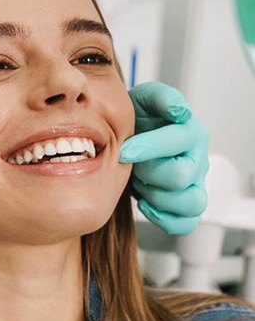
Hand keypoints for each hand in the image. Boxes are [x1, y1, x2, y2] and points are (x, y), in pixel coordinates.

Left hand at [119, 82, 208, 234]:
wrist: (131, 137)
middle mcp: (197, 159)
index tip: (123, 151)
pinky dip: (165, 219)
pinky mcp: (186, 203)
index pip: (177, 142)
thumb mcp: (145, 99)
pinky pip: (186, 222)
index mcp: (191, 132)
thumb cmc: (139, 119)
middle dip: (148, 173)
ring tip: (141, 184)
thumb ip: (161, 98)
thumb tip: (179, 110)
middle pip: (180, 177)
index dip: (147, 148)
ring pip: (191, 203)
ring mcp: (194, 184)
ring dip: (158, 198)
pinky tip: (146, 204)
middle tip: (132, 166)